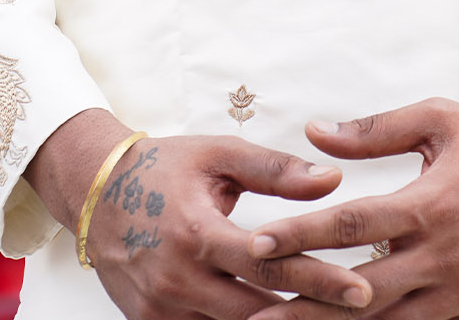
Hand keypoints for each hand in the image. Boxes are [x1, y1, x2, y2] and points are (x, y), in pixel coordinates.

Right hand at [28, 113, 375, 319]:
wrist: (96, 194)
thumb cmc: (165, 168)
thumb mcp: (218, 155)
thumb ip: (275, 169)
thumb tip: (332, 180)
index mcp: (196, 232)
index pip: (268, 265)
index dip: (317, 279)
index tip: (361, 289)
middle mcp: (177, 280)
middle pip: (257, 311)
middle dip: (310, 315)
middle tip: (363, 308)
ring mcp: (161, 310)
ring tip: (326, 319)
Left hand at [242, 95, 458, 319]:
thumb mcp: (442, 120)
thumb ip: (376, 129)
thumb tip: (315, 132)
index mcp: (434, 203)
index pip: (353, 224)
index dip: (301, 235)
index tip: (256, 243)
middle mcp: (449, 256)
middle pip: (361, 291)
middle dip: (303, 305)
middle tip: (253, 315)